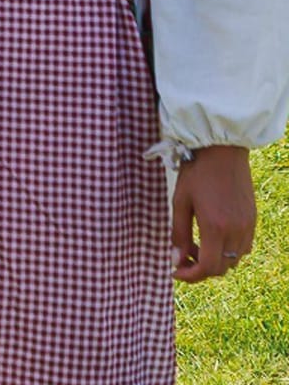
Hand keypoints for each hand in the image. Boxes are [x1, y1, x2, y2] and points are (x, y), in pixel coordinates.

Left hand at [172, 144, 255, 281]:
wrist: (222, 150)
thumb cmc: (196, 173)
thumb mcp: (179, 202)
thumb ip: (178, 233)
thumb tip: (175, 259)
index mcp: (215, 228)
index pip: (207, 268)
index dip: (190, 275)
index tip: (174, 271)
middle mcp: (236, 231)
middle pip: (222, 268)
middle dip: (200, 269)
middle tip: (181, 258)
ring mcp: (248, 226)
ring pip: (234, 260)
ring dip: (214, 260)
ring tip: (194, 245)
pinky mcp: (253, 219)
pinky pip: (243, 247)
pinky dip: (228, 250)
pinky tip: (212, 236)